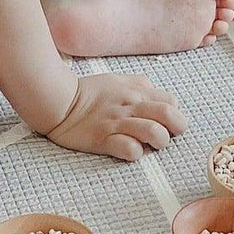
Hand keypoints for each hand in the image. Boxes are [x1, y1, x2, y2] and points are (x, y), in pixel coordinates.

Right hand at [44, 73, 187, 161]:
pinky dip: (135, 153)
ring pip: (154, 133)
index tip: (165, 124)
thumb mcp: (118, 80)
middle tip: (164, 137)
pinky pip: (130, 149)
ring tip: (148, 146)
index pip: (171, 102)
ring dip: (158, 142)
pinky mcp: (103, 139)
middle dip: (176, 130)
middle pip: (170, 115)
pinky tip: (129, 152)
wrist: (57, 100)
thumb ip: (139, 86)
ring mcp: (118, 122)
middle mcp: (131, 105)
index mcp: (137, 90)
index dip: (173, 116)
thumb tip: (154, 93)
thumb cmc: (88, 92)